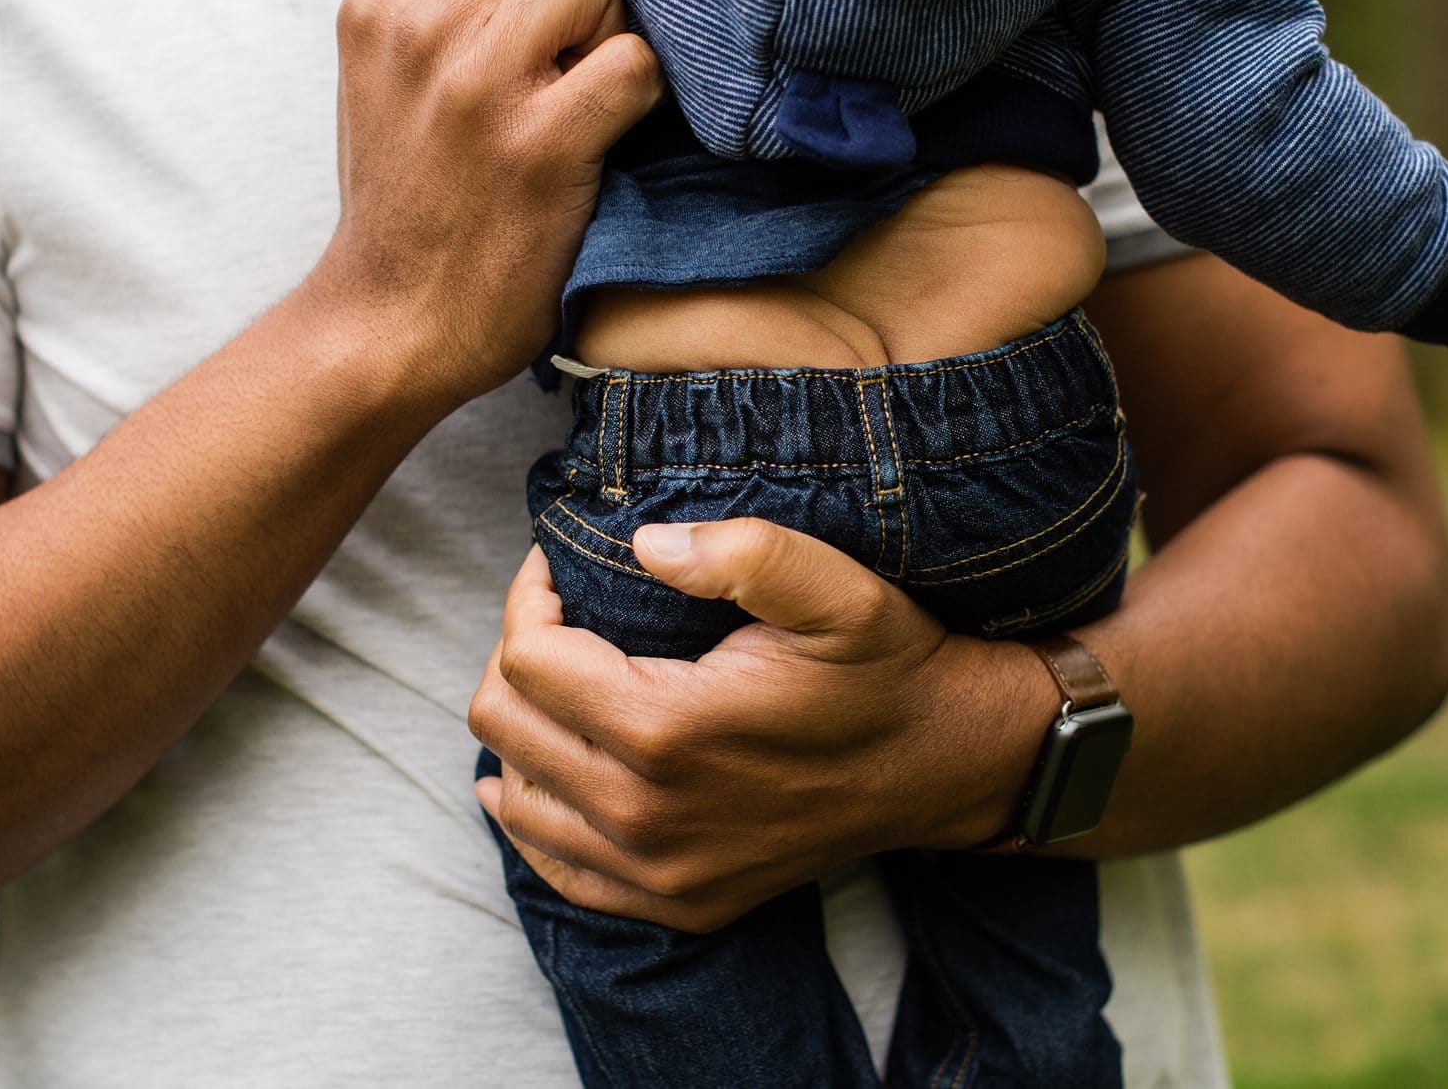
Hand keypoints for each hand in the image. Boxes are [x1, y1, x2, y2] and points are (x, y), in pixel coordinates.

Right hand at [317, 0, 662, 401]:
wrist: (392, 326)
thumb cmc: (407, 206)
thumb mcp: (393, 86)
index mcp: (379, 4)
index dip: (538, 7)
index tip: (518, 72)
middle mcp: (422, 32)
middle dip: (583, 17)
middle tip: (561, 94)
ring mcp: (479, 86)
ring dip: (610, 51)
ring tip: (569, 120)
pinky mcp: (540, 143)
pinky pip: (634, 64)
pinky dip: (639, 98)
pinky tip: (601, 144)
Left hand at [467, 520, 1057, 932]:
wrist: (945, 766)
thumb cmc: (887, 667)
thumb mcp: (837, 589)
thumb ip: (741, 552)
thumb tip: (643, 543)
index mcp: (668, 731)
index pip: (526, 658)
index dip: (530, 597)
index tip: (562, 568)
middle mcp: (648, 816)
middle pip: (502, 725)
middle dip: (517, 655)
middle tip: (563, 619)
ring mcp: (658, 872)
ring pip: (515, 795)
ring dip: (525, 730)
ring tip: (568, 681)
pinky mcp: (675, 904)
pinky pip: (556, 865)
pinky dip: (538, 812)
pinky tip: (552, 768)